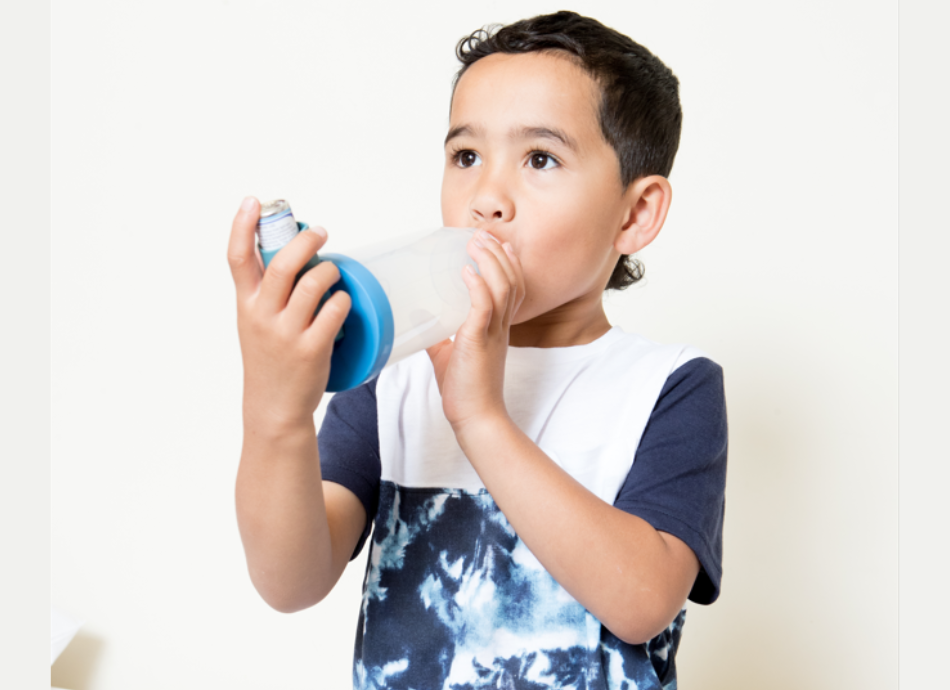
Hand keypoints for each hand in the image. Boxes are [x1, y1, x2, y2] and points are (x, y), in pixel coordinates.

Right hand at [228, 197, 350, 429]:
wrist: (274, 406)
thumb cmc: (269, 359)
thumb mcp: (254, 322)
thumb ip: (265, 291)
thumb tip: (292, 254)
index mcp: (246, 304)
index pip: (237, 257)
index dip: (243, 226)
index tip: (253, 202)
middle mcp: (262, 316)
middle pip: (282, 265)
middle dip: (305, 241)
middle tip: (321, 233)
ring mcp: (286, 333)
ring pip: (312, 284)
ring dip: (329, 271)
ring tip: (334, 272)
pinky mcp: (311, 349)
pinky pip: (333, 312)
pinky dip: (342, 300)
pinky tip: (342, 301)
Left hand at [426, 229, 525, 431]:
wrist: (476, 417)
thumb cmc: (465, 390)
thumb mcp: (447, 355)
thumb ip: (436, 334)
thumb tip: (416, 317)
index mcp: (497, 328)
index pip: (512, 287)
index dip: (507, 263)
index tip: (498, 243)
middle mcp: (500, 326)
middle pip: (511, 280)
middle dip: (497, 253)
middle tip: (482, 235)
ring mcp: (493, 333)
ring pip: (502, 287)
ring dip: (489, 261)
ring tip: (475, 243)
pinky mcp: (479, 342)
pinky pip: (484, 308)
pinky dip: (477, 286)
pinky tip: (467, 271)